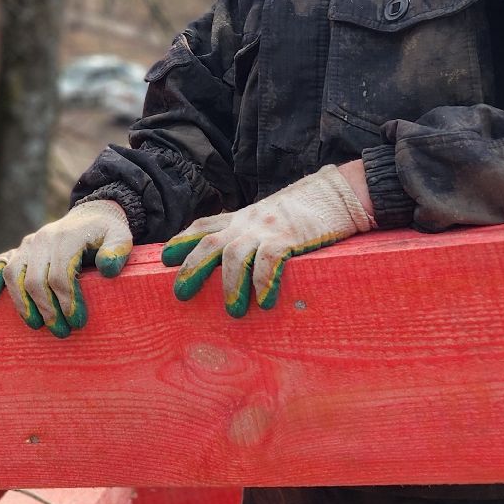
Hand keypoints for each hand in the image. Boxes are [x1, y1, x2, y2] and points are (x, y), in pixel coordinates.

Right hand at [0, 199, 132, 337]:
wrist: (91, 215)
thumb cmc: (107, 232)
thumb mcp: (121, 237)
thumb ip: (117, 251)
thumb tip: (107, 269)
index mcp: (66, 238)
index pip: (60, 276)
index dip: (67, 302)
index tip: (77, 322)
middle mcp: (42, 240)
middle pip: (35, 281)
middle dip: (47, 311)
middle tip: (62, 332)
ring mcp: (28, 245)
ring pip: (15, 276)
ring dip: (23, 304)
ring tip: (36, 325)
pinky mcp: (20, 250)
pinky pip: (0, 263)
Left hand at [160, 164, 373, 316]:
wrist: (339, 192)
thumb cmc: (307, 210)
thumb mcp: (271, 217)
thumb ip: (253, 232)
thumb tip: (239, 261)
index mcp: (243, 218)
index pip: (204, 226)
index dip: (182, 241)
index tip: (165, 257)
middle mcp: (249, 222)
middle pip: (209, 243)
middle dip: (192, 268)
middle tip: (180, 293)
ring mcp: (267, 229)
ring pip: (234, 255)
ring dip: (229, 285)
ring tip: (232, 310)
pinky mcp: (290, 237)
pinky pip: (269, 261)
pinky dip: (263, 282)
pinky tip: (263, 301)